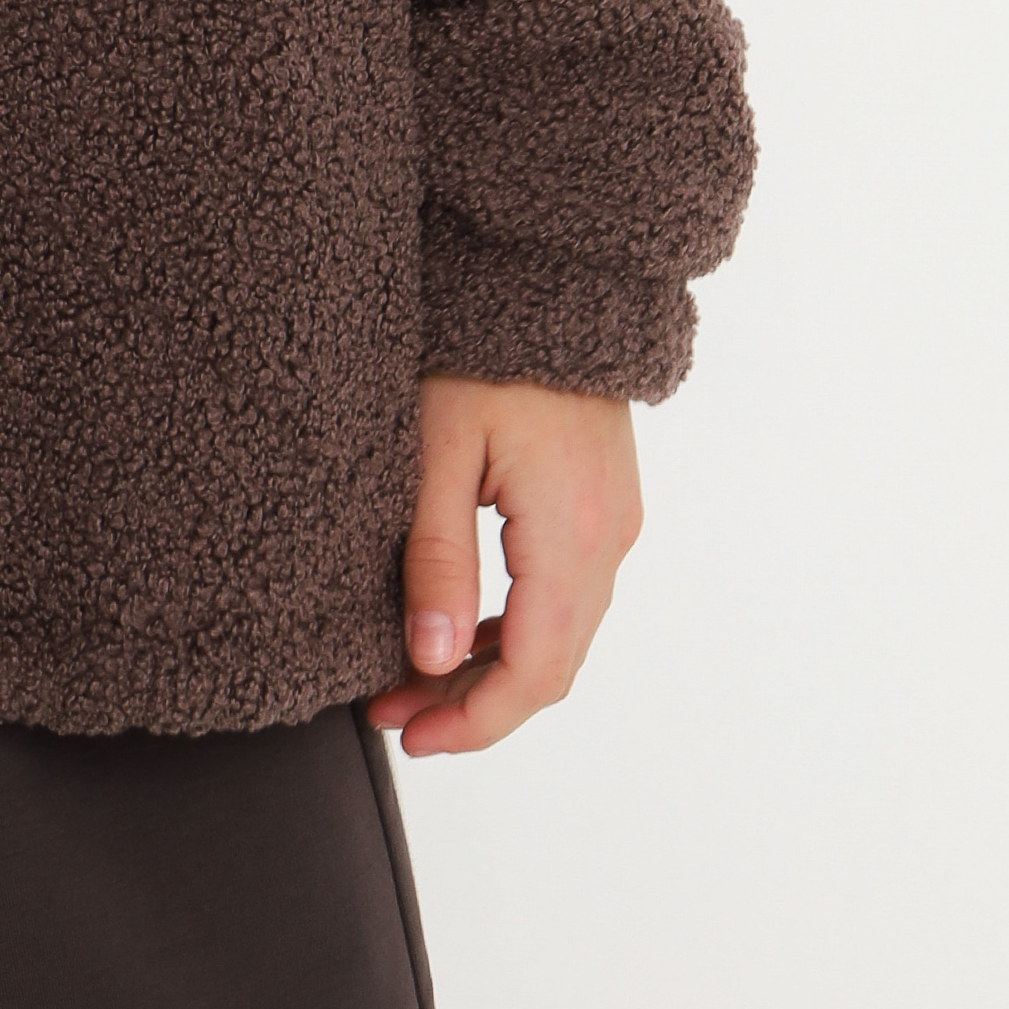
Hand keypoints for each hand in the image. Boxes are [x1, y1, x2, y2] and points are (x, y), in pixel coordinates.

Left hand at [363, 374, 641, 755]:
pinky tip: (459, 627)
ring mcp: (614, 521)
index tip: (409, 734)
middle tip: (393, 712)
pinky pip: (566, 594)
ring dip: (489, 667)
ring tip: (409, 677)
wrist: (548, 274)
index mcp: (571, 534)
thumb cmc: (483, 345)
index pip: (532, 671)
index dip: (473, 721)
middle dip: (472, 703)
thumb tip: (430, 659)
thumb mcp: (437, 447)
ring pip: (560, 635)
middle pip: (550, 665)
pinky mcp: (604, 503)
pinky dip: (514, 626)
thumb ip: (436, 556)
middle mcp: (609, 539)